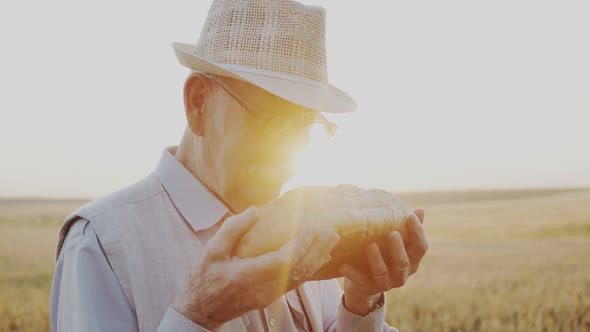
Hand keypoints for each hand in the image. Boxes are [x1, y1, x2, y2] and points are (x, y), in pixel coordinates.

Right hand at [172, 206, 340, 328]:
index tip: (314, 229)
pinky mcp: (272, 296)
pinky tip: (319, 258)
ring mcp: (270, 294)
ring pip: (301, 276)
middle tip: (331, 231)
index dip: (301, 245)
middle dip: (317, 249)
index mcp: (248, 274)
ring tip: (331, 241)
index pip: (283, 260)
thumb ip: (234, 228)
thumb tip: (256, 211)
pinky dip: (310, 269)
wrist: (203, 309)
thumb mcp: (212, 250)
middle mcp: (264, 287)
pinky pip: (297, 282)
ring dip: (318, 257)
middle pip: (298, 268)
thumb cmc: (206, 277)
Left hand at [340, 208, 427, 315]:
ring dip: (377, 259)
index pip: (421, 248)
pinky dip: (352, 273)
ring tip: (371, 245)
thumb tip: (420, 210)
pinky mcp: (369, 287)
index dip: (417, 233)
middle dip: (398, 248)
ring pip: (382, 272)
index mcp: (412, 260)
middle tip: (392, 233)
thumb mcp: (396, 242)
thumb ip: (406, 228)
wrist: (365, 283)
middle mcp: (402, 274)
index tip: (410, 216)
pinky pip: (361, 281)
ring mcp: (386, 283)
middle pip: (403, 262)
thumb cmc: (385, 254)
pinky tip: (344, 265)